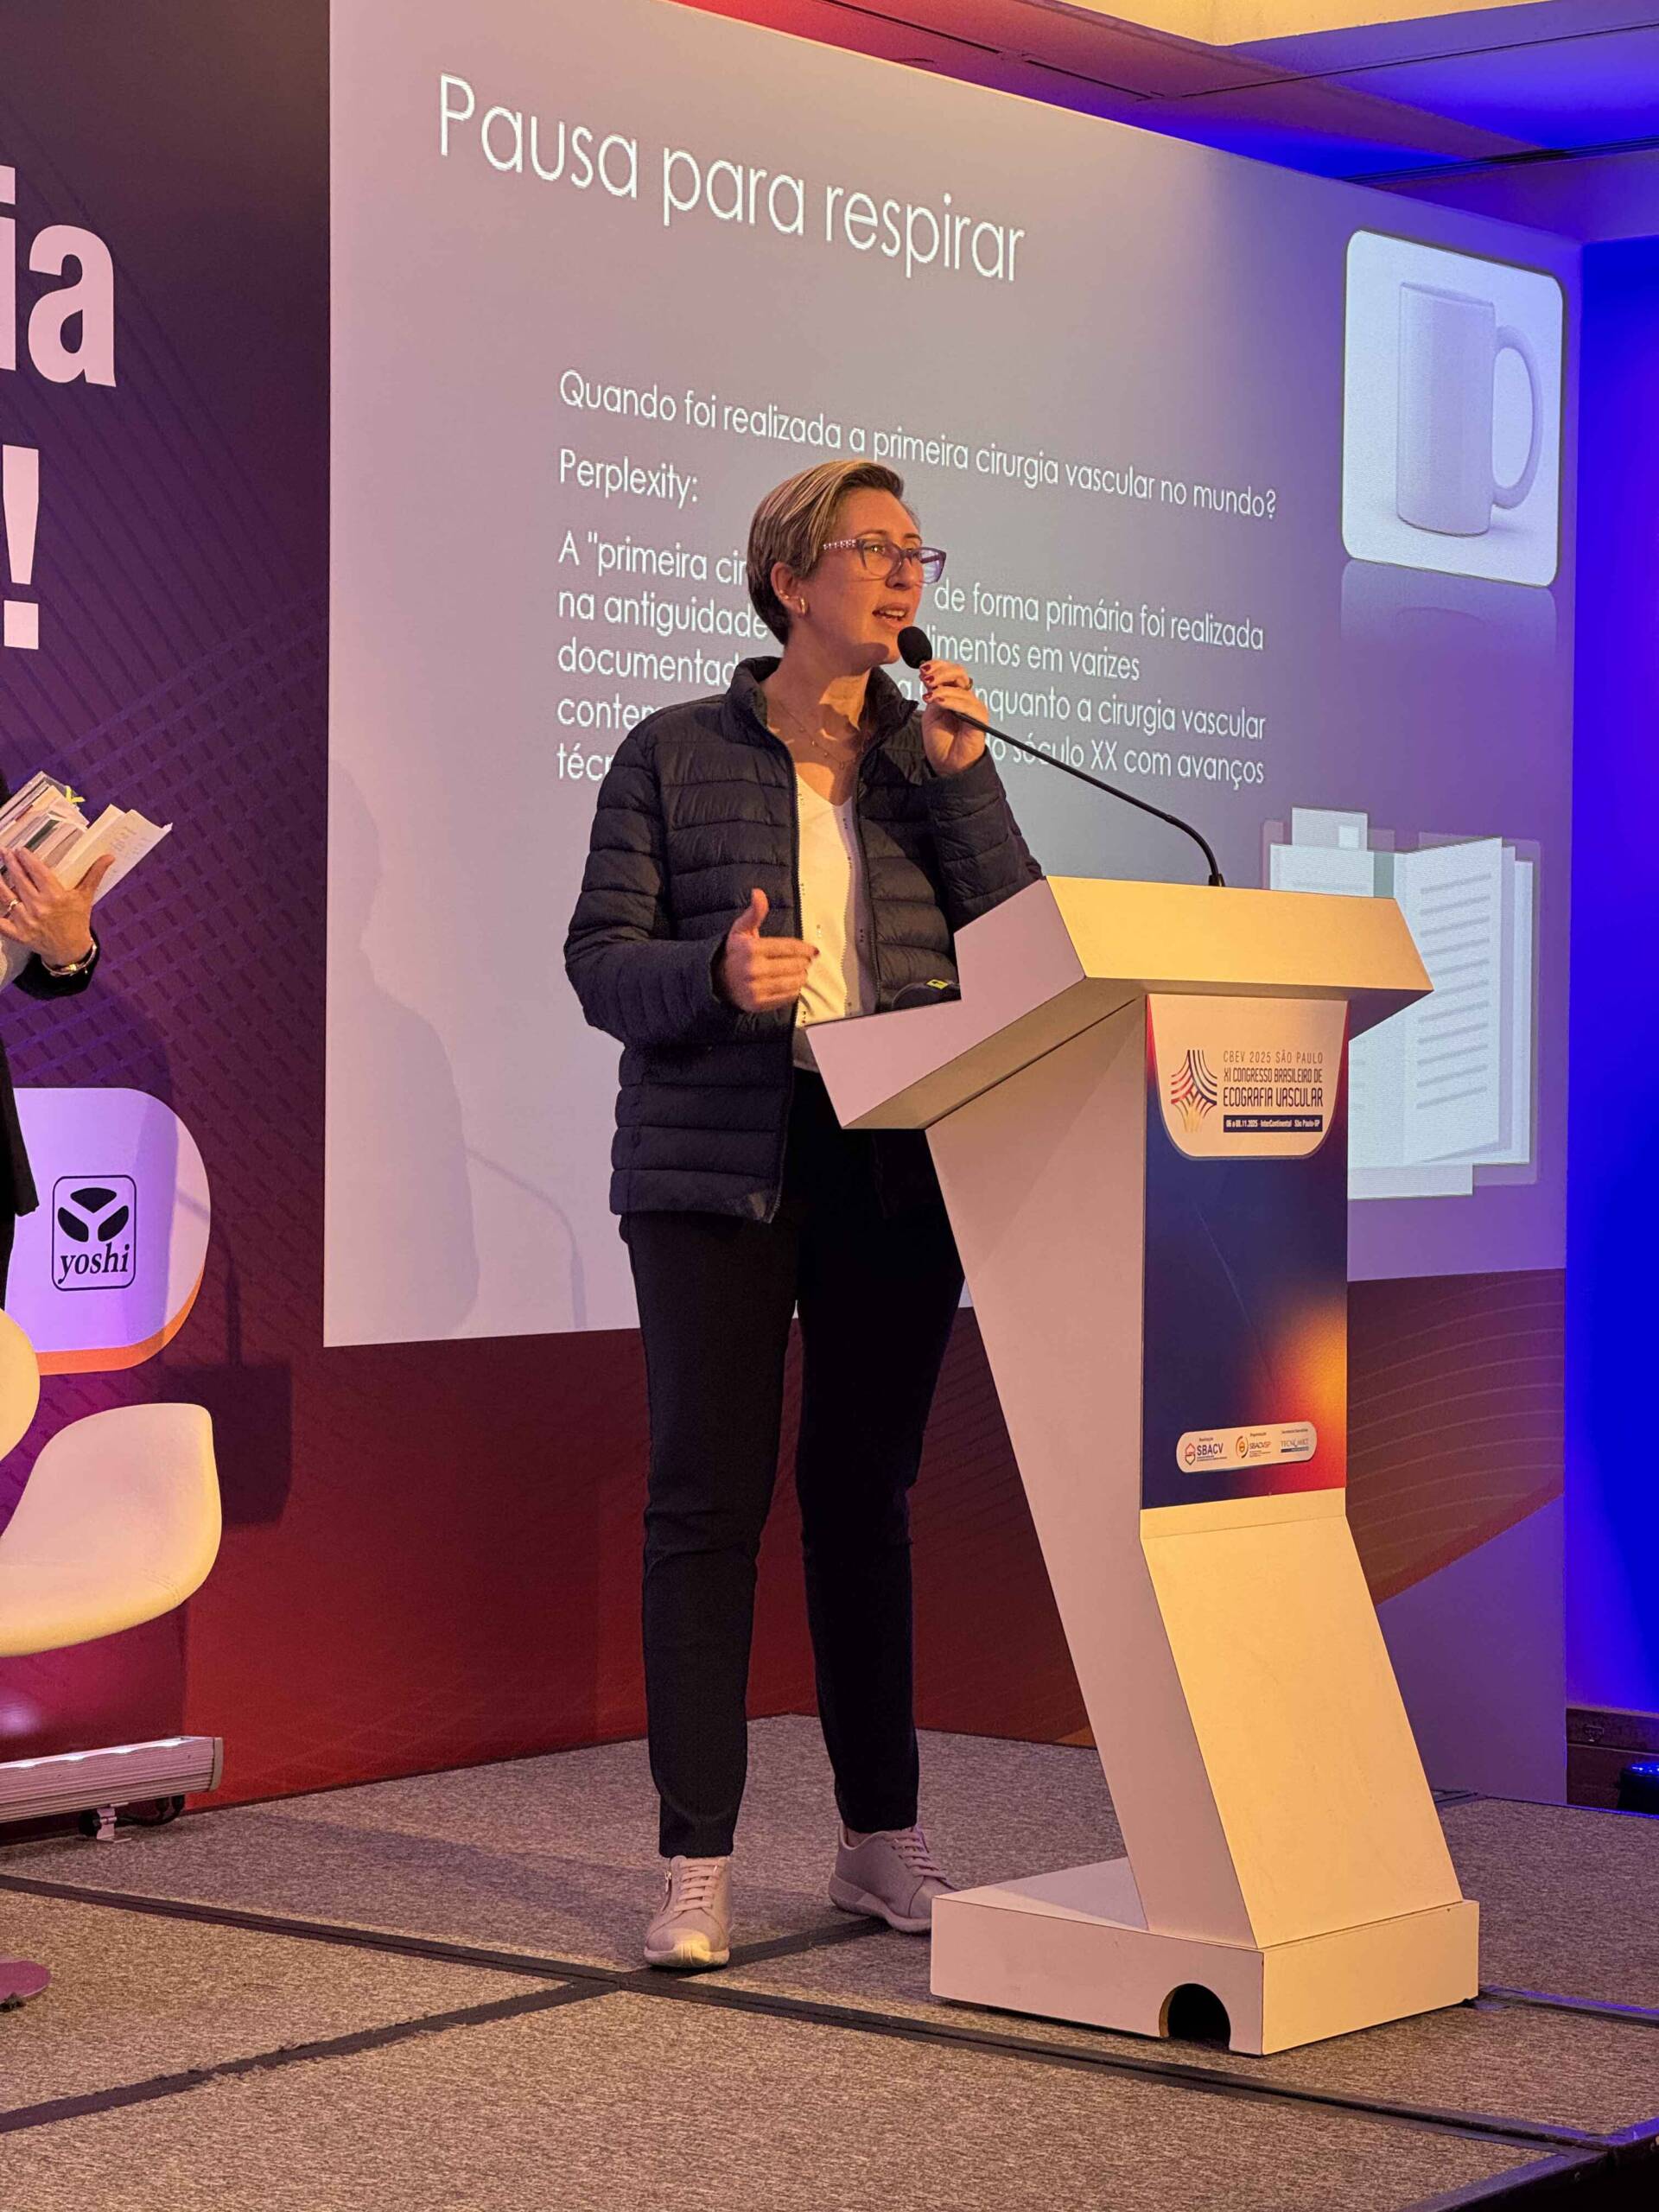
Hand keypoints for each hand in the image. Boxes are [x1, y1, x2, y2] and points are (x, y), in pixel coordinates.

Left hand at [0, 846, 110, 967]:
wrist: (70, 950)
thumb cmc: (77, 921)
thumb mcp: (86, 897)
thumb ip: (94, 874)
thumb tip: (109, 856)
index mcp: (56, 896)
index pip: (38, 872)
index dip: (27, 859)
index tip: (20, 850)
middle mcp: (40, 907)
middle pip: (20, 880)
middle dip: (11, 864)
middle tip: (5, 851)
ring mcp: (27, 921)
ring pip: (7, 897)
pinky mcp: (18, 934)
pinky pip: (0, 923)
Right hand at [715, 887, 815, 1013]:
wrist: (717, 981)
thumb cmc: (734, 954)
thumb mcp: (740, 930)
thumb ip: (754, 913)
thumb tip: (758, 893)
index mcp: (751, 949)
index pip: (788, 948)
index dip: (805, 949)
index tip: (813, 950)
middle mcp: (753, 969)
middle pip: (794, 965)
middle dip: (803, 962)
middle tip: (805, 961)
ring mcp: (756, 988)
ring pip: (793, 982)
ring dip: (801, 976)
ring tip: (800, 972)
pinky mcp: (758, 1003)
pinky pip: (787, 997)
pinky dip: (794, 991)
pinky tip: (791, 984)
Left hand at [919, 660, 988, 776]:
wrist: (947, 765)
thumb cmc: (940, 742)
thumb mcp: (930, 713)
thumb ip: (932, 695)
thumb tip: (929, 679)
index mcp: (953, 694)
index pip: (950, 671)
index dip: (937, 665)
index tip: (922, 668)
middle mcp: (965, 698)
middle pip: (959, 673)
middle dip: (941, 671)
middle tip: (925, 677)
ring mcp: (973, 707)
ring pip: (962, 688)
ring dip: (942, 688)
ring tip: (929, 695)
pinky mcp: (979, 719)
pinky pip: (968, 705)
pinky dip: (952, 701)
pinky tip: (938, 701)